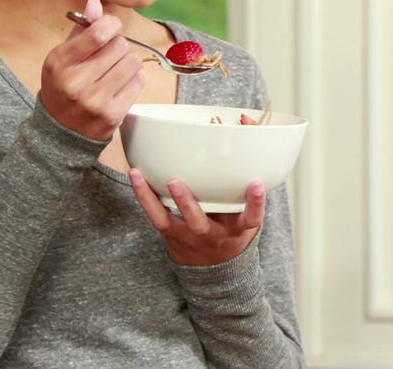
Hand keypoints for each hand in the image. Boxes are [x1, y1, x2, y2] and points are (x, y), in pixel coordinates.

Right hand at [39, 0, 145, 139]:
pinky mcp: (112, 115)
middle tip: (109, 57)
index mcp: (59, 63)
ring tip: (114, 71)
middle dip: (118, 47)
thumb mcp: (63, 57)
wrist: (61, 131)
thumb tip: (95, 1)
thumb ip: (81, 29)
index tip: (111, 27)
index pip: (97, 33)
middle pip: (120, 46)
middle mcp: (75, 83)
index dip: (111, 25)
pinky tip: (120, 85)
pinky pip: (139, 83)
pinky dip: (134, 80)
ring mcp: (94, 101)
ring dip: (128, 63)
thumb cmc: (64, 86)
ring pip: (132, 63)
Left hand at [129, 168, 265, 265]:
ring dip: (152, 198)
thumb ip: (248, 178)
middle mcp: (214, 235)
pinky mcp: (172, 234)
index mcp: (238, 228)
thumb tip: (246, 123)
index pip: (252, 218)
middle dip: (187, 204)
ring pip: (169, 221)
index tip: (257, 184)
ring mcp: (190, 237)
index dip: (256, 202)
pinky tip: (136, 176)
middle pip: (200, 224)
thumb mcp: (248, 212)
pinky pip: (156, 217)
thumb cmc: (233, 227)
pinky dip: (144, 197)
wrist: (216, 269)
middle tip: (176, 182)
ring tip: (140, 176)